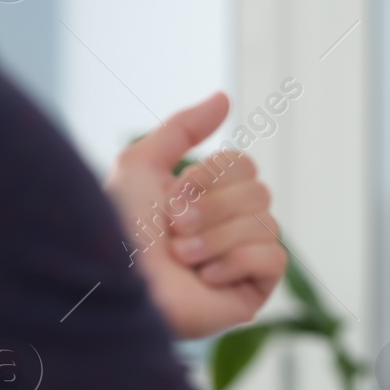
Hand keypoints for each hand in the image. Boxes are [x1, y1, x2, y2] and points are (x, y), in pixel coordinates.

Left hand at [105, 93, 287, 338]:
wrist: (114, 284)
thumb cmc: (118, 229)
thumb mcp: (140, 165)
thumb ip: (183, 128)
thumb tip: (225, 97)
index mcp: (208, 198)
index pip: (246, 166)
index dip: (211, 176)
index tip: (172, 197)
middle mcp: (229, 227)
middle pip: (260, 192)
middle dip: (212, 209)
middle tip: (175, 229)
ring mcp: (243, 261)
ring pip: (267, 224)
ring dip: (215, 238)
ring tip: (182, 258)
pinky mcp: (253, 292)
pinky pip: (275, 259)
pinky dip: (237, 263)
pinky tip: (206, 278)